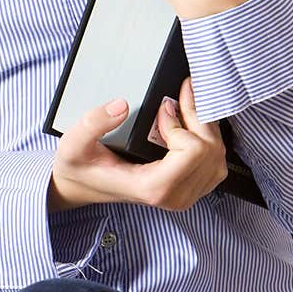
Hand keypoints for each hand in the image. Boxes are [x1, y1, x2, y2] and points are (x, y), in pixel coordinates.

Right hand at [49, 77, 226, 212]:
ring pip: (218, 155)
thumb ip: (94, 123)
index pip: (194, 152)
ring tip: (183, 106)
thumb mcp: (74, 143)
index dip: (181, 123)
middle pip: (211, 150)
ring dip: (204, 126)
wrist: (82, 185)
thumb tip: (122, 105)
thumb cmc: (81, 166)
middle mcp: (174, 197)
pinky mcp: (190, 189)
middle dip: (196, 117)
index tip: (162, 109)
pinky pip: (216, 162)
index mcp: (152, 187)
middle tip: (179, 95)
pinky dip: (207, 138)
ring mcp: (185, 196)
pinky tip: (189, 124)